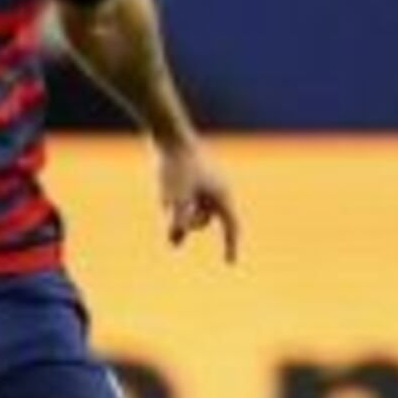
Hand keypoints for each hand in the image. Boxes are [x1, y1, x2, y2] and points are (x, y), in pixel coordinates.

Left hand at [160, 141, 239, 261]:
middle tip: (172, 226)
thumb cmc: (175, 165)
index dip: (230, 246)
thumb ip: (176, 221)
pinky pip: (187, 200)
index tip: (229, 263)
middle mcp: (217, 190)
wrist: (169, 134)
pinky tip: (165, 200)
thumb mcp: (175, 197)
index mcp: (222, 194)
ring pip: (194, 210)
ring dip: (180, 215)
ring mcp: (205, 183)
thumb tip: (174, 243)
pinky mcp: (191, 177)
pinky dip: (177, 206)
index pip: (232, 227)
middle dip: (189, 225)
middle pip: (206, 220)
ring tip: (166, 203)